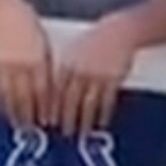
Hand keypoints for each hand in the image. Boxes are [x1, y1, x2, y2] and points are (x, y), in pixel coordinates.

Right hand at [0, 0, 51, 129]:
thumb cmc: (27, 27)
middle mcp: (20, 65)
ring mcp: (3, 66)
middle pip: (25, 98)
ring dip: (13, 113)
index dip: (45, 108)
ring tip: (17, 125)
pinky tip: (2, 110)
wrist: (2, 11)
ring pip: (8, 96)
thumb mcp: (42, 46)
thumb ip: (44, 69)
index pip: (42, 91)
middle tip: (32, 130)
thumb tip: (51, 91)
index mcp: (37, 60)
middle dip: (29, 116)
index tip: (48, 121)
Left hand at [54, 11, 139, 136]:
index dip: (51, 109)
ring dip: (84, 121)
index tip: (47, 122)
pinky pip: (107, 101)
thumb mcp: (73, 53)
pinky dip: (103, 114)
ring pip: (88, 103)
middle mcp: (79, 71)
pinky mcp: (113, 79)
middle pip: (69, 100)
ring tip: (82, 134)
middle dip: (65, 119)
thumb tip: (51, 92)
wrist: (118, 31)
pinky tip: (101, 123)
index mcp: (66, 65)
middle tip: (63, 133)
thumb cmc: (93, 43)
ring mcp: (97, 76)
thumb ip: (63, 71)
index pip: (54, 91)